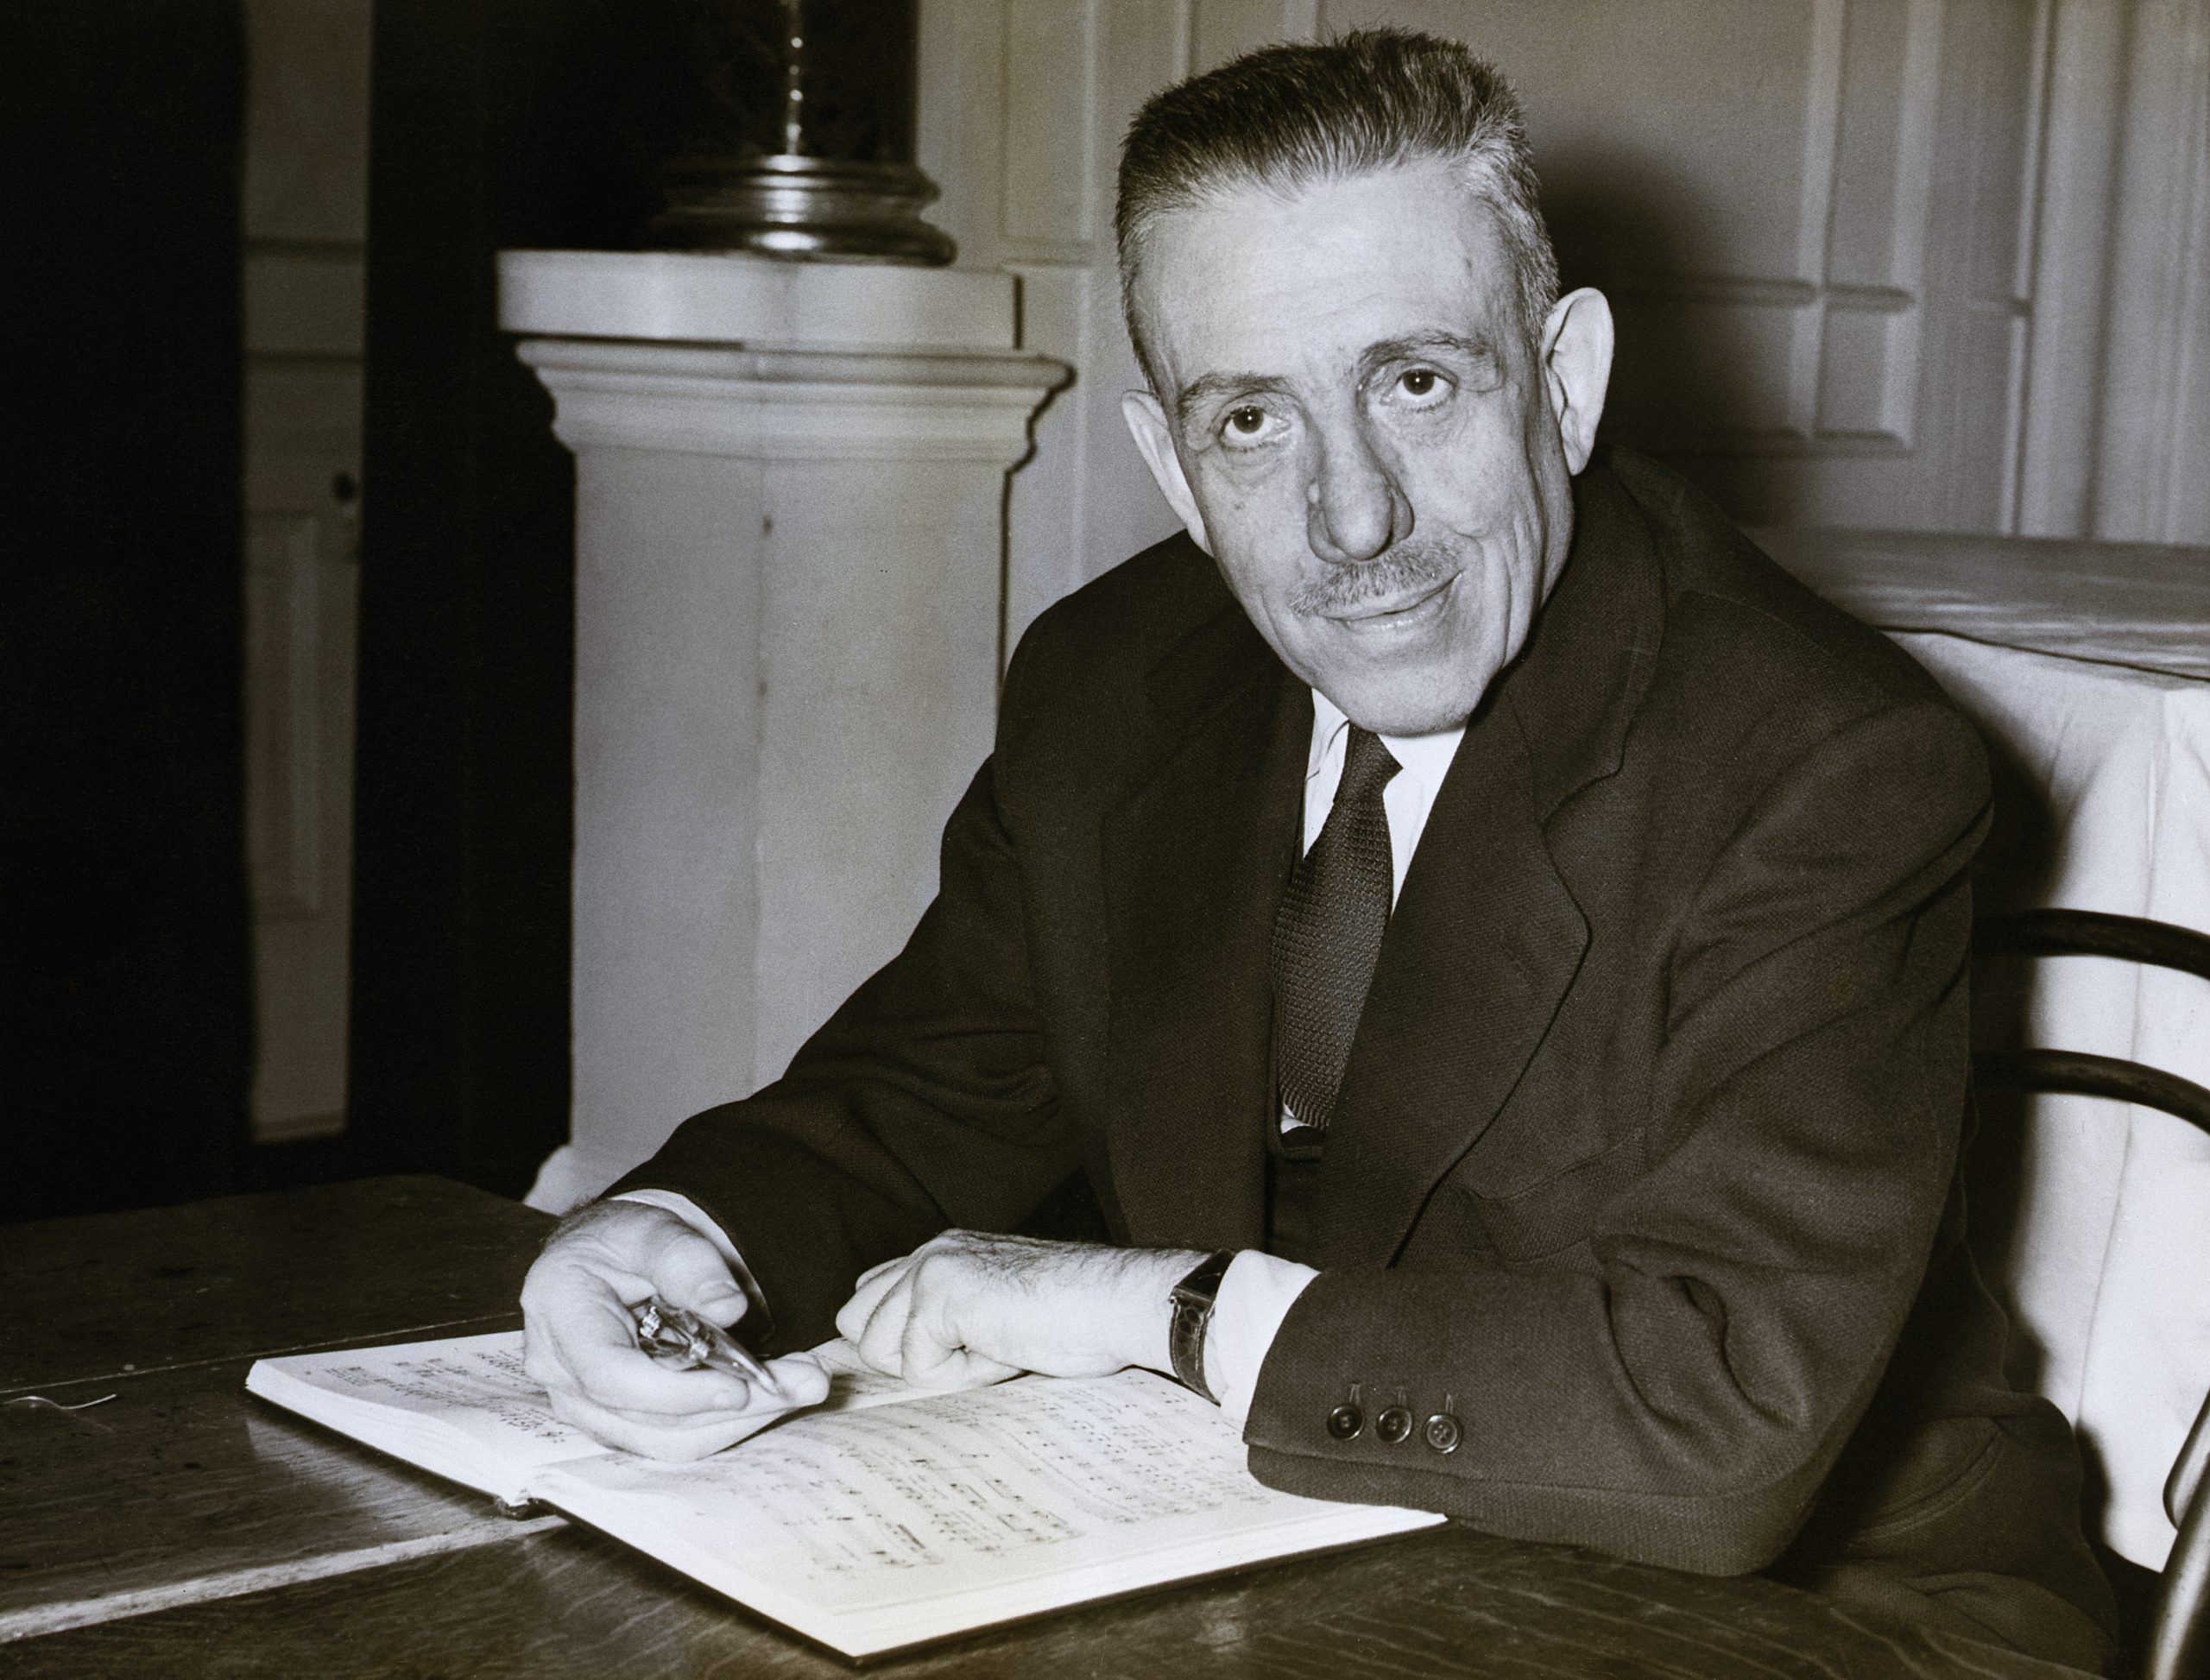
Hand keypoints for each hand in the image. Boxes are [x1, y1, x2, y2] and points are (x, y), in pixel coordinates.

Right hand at [520, 1199, 828, 1458]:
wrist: (608, 1258)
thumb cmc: (624, 1241)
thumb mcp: (654, 1229)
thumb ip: (688, 1261)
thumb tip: (728, 1306)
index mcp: (560, 1311)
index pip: (611, 1375)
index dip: (676, 1393)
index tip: (740, 1388)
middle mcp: (560, 1369)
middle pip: (647, 1418)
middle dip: (734, 1408)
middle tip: (807, 1380)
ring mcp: (583, 1403)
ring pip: (665, 1439)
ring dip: (741, 1420)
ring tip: (803, 1383)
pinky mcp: (615, 1420)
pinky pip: (674, 1437)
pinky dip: (727, 1421)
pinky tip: (773, 1394)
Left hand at [834, 1231, 1202, 1389]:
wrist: (1115, 1302)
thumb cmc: (1074, 1319)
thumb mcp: (995, 1315)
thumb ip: (946, 1321)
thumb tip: (899, 1358)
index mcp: (941, 1253)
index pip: (870, 1298)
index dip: (900, 1341)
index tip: (960, 1350)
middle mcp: (928, 1253)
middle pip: (854, 1323)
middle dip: (905, 1354)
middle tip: (974, 1349)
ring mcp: (930, 1270)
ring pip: (878, 1350)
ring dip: (938, 1366)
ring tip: (996, 1345)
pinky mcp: (940, 1296)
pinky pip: (917, 1367)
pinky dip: (959, 1374)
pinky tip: (1003, 1348)